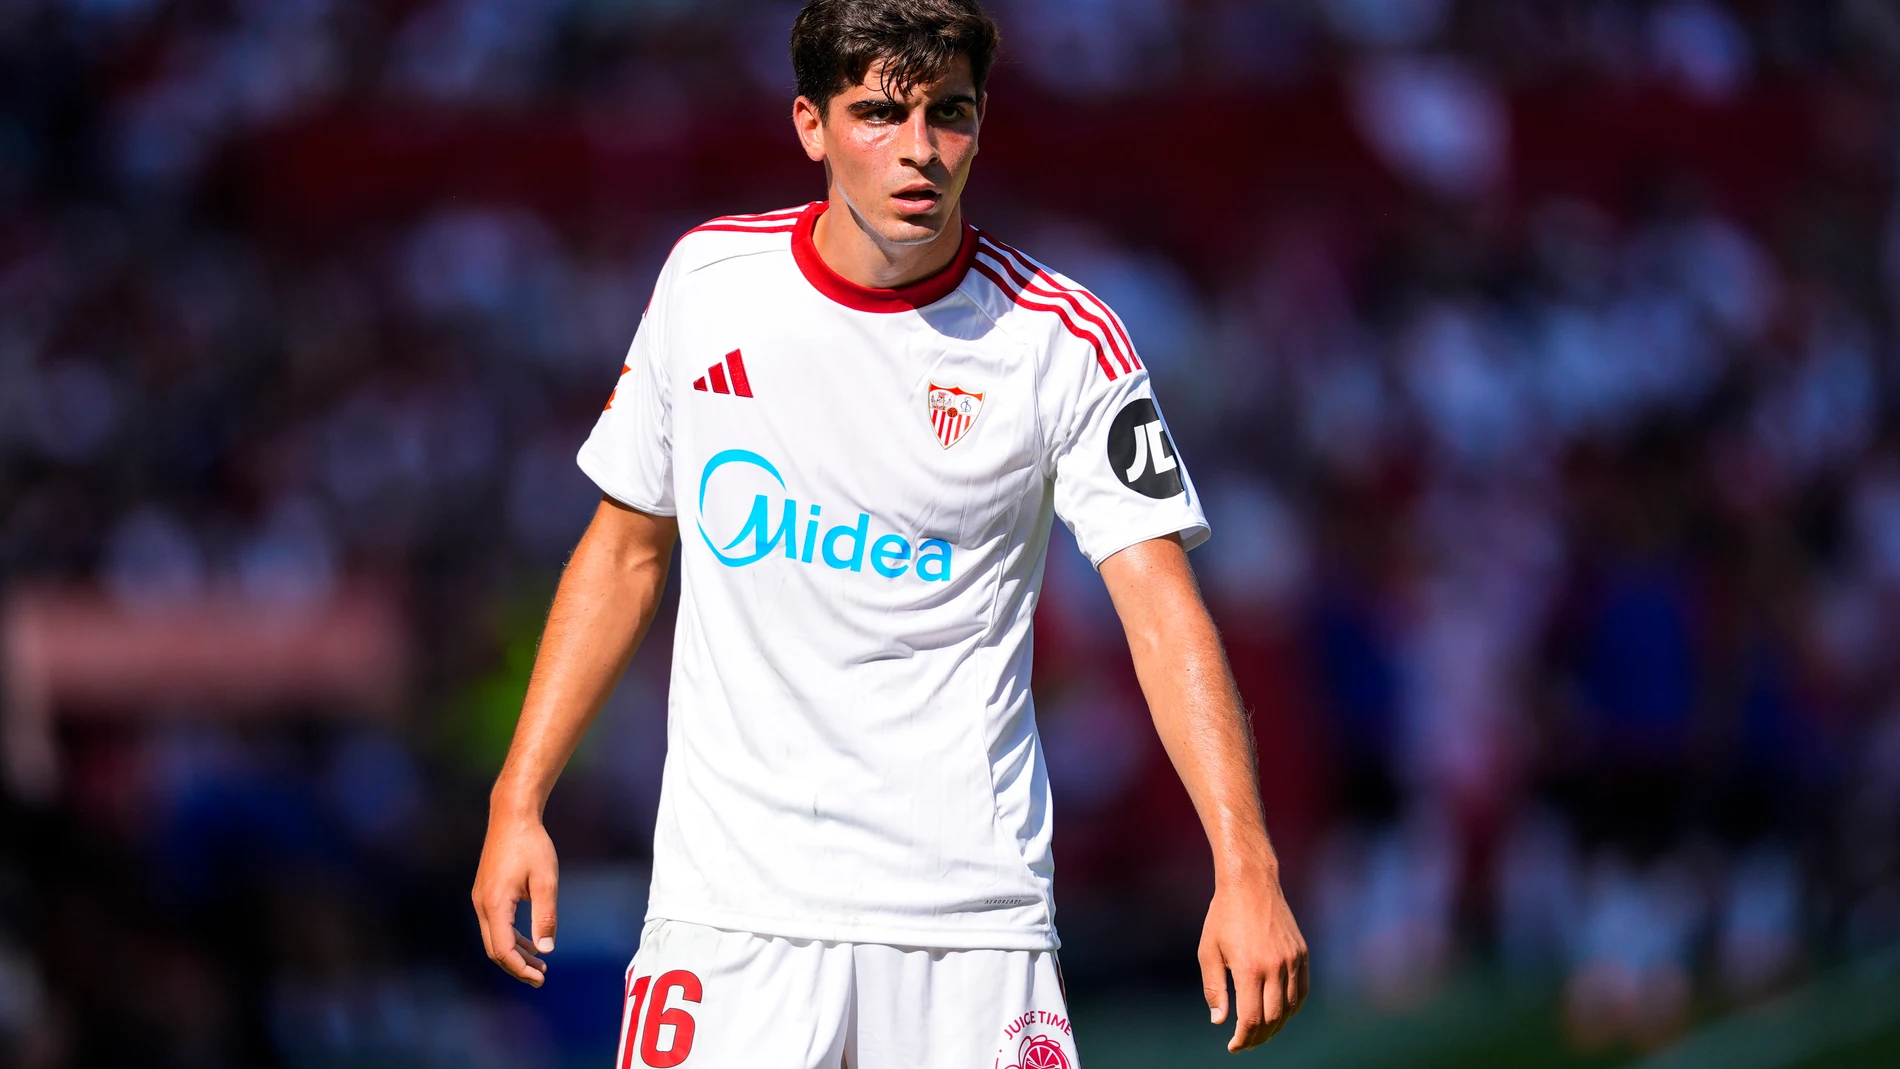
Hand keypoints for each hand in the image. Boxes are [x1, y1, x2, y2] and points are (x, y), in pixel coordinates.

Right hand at [472, 809, 559, 985]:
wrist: (512, 816)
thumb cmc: (532, 845)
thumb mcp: (546, 881)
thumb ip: (545, 916)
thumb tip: (546, 949)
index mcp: (495, 904)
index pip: (503, 949)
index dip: (520, 968)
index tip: (540, 978)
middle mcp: (482, 904)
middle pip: (495, 949)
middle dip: (517, 966)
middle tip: (541, 977)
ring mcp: (481, 898)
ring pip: (494, 938)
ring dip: (515, 953)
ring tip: (540, 964)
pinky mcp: (485, 893)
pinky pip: (495, 925)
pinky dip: (511, 937)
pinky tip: (531, 941)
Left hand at [1199, 869, 1308, 1051]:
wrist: (1251, 883)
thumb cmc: (1223, 916)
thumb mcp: (1208, 951)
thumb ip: (1214, 988)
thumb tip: (1219, 1021)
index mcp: (1248, 968)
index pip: (1251, 1019)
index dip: (1243, 1038)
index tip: (1233, 1046)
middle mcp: (1274, 967)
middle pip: (1272, 1019)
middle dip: (1258, 1037)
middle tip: (1245, 1043)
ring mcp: (1292, 960)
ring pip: (1290, 1008)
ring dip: (1276, 1026)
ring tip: (1260, 1033)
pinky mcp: (1302, 953)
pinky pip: (1302, 991)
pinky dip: (1293, 1008)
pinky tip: (1280, 1014)